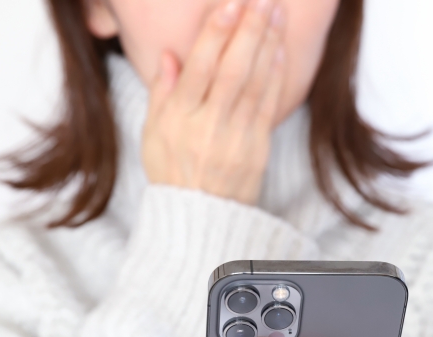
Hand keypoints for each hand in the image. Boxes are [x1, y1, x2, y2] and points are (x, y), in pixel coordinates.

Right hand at [142, 0, 286, 204]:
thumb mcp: (152, 136)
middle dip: (249, 30)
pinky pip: (268, 106)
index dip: (216, 33)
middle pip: (233, 70)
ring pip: (255, 84)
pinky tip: (280, 50)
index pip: (200, 69)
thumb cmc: (172, 173)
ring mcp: (237, 138)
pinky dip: (275, 76)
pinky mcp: (258, 148)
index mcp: (178, 121)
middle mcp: (209, 127)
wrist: (201, 218)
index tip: (230, 4)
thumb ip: (162, 94)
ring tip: (277, 13)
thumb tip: (170, 56)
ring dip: (267, 45)